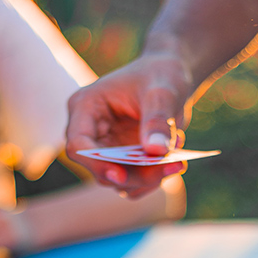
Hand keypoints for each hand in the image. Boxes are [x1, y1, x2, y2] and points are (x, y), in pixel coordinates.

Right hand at [66, 50, 189, 197]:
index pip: (78, 145)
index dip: (96, 163)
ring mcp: (107, 149)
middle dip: (137, 175)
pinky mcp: (124, 161)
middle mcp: (91, 132)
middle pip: (102, 169)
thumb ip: (157, 120)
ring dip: (150, 178)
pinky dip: (156, 177)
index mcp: (86, 107)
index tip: (121, 175)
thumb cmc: (161, 75)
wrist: (171, 78)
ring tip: (179, 158)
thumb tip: (155, 151)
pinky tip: (175, 157)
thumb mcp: (163, 93)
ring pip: (121, 181)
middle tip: (174, 166)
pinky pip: (135, 183)